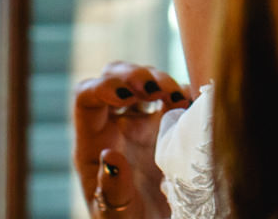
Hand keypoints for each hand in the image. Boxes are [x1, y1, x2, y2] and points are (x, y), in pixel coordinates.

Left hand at [72, 61, 196, 217]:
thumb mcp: (117, 214)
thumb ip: (113, 190)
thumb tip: (110, 156)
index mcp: (92, 143)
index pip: (86, 98)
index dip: (103, 87)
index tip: (128, 94)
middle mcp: (114, 125)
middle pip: (113, 77)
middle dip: (134, 73)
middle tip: (156, 88)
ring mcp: (140, 122)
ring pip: (143, 80)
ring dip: (160, 79)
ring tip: (178, 96)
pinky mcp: (166, 125)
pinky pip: (172, 95)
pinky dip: (183, 90)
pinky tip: (192, 101)